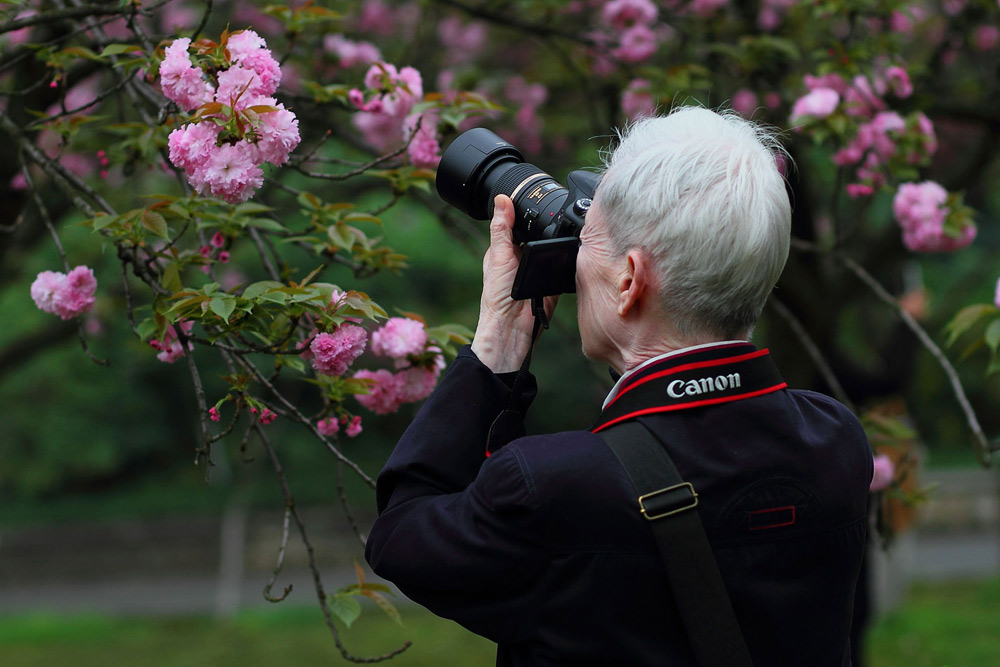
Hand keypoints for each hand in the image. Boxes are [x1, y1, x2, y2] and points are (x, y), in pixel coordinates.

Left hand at [471, 195, 556, 372]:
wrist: (512, 327)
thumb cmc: (497, 297)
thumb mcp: (498, 256)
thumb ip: (501, 229)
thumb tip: (501, 199)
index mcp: (507, 249)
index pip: (519, 224)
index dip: (526, 211)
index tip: (534, 194)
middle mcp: (523, 258)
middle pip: (538, 234)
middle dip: (546, 226)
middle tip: (555, 211)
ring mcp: (539, 269)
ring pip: (552, 248)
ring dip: (556, 243)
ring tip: (564, 230)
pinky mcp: (553, 281)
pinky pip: (564, 266)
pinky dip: (567, 260)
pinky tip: (571, 252)